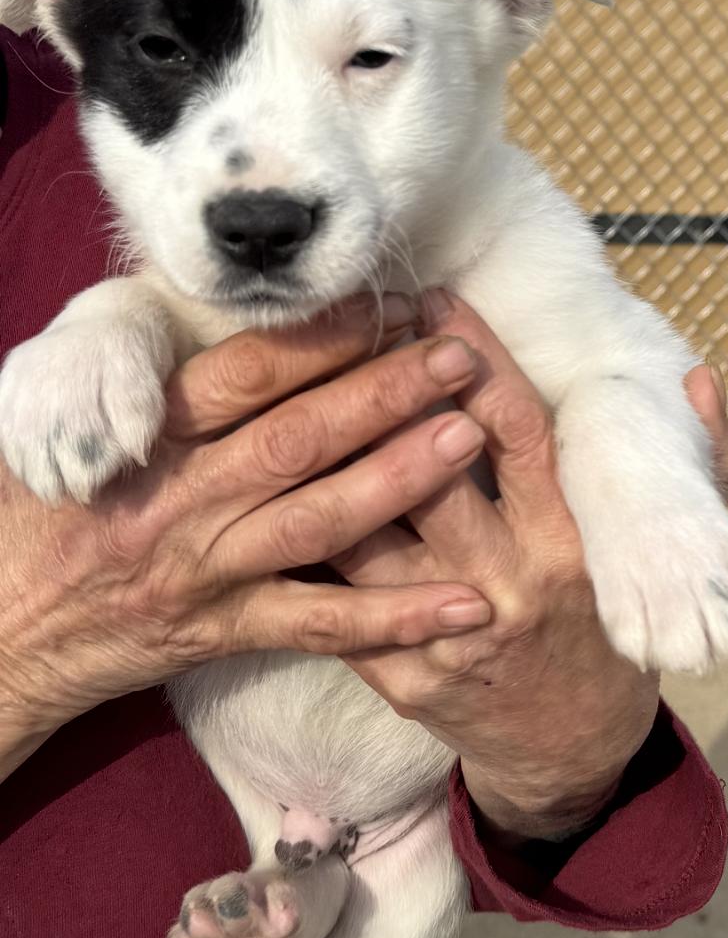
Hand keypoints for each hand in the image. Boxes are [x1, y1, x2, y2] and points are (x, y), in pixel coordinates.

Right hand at [0, 299, 495, 781]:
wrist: (1, 630)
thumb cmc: (38, 513)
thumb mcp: (60, 424)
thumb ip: (132, 375)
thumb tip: (200, 308)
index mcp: (147, 435)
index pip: (246, 375)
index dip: (324, 339)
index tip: (388, 305)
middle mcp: (181, 499)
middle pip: (299, 437)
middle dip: (387, 393)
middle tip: (461, 356)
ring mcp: (206, 569)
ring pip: (319, 522)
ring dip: (401, 480)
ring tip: (470, 438)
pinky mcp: (223, 632)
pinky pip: (320, 625)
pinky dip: (395, 617)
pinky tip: (464, 603)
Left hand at [335, 295, 727, 841]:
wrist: (571, 753)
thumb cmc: (611, 626)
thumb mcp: (675, 551)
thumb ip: (700, 462)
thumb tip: (700, 376)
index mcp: (572, 543)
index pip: (517, 429)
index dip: (475, 356)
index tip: (437, 300)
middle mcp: (508, 584)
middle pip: (427, 469)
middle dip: (384, 392)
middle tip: (348, 325)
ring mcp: (445, 633)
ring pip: (365, 529)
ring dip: (330, 459)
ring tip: (297, 390)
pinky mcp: (398, 675)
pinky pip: (336, 598)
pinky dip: (305, 542)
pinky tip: (280, 486)